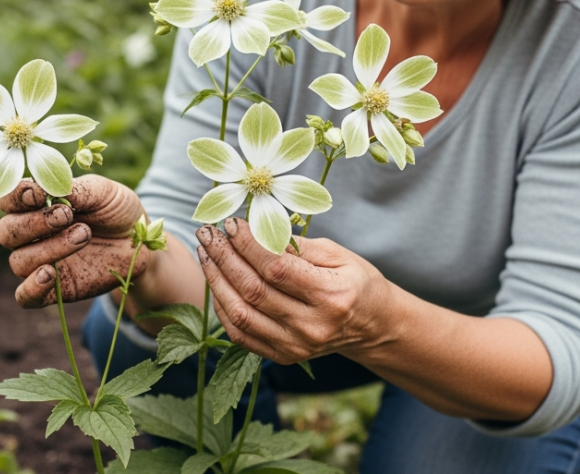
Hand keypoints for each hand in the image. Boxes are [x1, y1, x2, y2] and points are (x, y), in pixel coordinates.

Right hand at [0, 174, 147, 307]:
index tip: (38, 194)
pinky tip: (49, 275)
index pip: (8, 200)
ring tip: (83, 235)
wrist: (139, 243)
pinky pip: (25, 296)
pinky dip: (31, 288)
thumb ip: (76, 190)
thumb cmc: (116, 210)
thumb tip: (50, 190)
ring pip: (19, 260)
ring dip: (48, 248)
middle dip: (34, 223)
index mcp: (37, 205)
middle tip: (67, 216)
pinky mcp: (53, 289)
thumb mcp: (103, 192)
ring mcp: (40, 262)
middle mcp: (32, 234)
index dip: (16, 197)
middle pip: (7, 232)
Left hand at [195, 217, 392, 363]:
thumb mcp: (338, 255)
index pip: (276, 268)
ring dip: (216, 280)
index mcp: (331, 296)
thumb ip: (296, 245)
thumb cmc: (357, 282)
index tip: (231, 223)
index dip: (248, 244)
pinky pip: (240, 333)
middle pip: (254, 290)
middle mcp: (312, 326)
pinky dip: (222, 307)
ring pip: (240, 313)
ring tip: (206, 253)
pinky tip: (216, 281)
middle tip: (209, 233)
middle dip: (225, 257)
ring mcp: (296, 346)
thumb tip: (254, 229)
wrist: (373, 327)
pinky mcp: (284, 356)